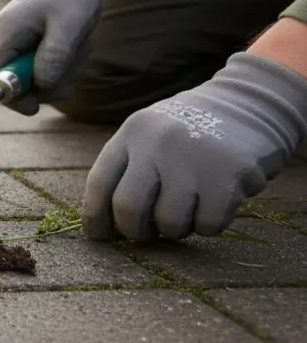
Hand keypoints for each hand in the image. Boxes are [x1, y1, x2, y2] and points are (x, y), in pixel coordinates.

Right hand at [0, 0, 107, 113]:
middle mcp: (2, 38)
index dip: (10, 97)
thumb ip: (55, 55)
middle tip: (74, 66)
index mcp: (5, 31)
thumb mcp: (70, 24)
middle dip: (48, 82)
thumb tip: (41, 84)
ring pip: (33, 80)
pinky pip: (41, 72)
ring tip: (78, 47)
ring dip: (61, 74)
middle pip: (14, 82)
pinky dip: (62, 68)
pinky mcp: (25, 47)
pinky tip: (73, 47)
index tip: (36, 107)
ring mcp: (13, 43)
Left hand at [83, 52, 306, 241]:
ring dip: (176, 228)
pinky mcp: (228, 177)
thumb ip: (127, 170)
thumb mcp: (149, 136)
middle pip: (128, 208)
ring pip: (170, 222)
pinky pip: (208, 225)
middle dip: (133, 231)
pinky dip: (208, 225)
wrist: (248, 106)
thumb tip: (104, 225)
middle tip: (144, 233)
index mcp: (132, 133)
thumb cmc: (188, 133)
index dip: (95, 217)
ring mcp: (193, 159)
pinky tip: (213, 204)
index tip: (100, 236)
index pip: (99, 183)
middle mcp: (158, 144)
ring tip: (185, 210)